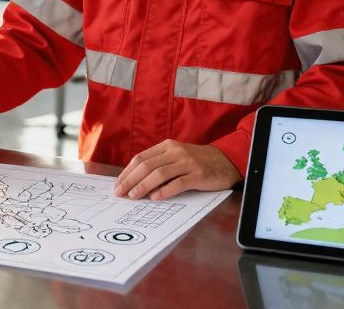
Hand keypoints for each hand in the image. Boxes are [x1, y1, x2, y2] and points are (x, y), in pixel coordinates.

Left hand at [112, 140, 240, 200]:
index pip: (141, 158)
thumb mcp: (177, 156)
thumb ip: (159, 164)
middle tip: (120, 192)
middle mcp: (176, 152)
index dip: (127, 172)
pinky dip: (164, 191)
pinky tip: (155, 198)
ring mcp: (187, 163)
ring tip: (133, 196)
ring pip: (160, 173)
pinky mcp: (198, 174)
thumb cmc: (197, 162)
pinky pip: (178, 183)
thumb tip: (135, 181)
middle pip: (147, 165)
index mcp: (167, 146)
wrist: (226, 161)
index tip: (118, 184)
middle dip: (130, 180)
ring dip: (144, 186)